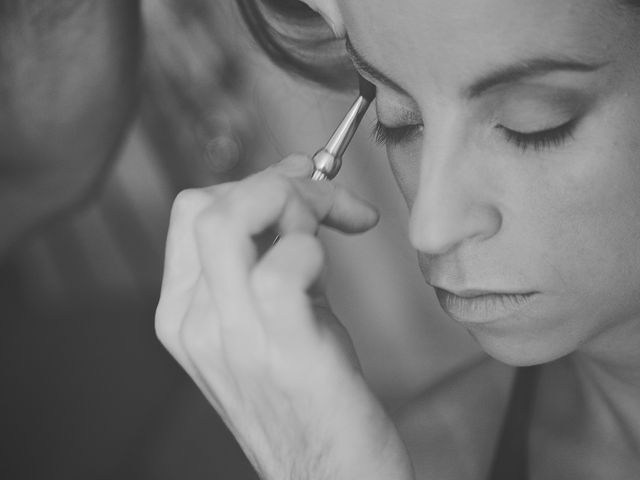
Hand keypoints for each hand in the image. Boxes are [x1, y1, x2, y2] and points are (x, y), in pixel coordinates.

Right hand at [155, 155, 413, 479]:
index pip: (194, 211)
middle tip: (328, 202)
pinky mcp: (284, 355)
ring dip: (296, 205)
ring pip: (230, 222)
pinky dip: (309, 249)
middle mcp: (197, 324)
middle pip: (207, 205)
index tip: (303, 184)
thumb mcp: (274, 319)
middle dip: (276, 183)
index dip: (252, 181)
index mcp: (186, 313)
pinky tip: (329, 270)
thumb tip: (297, 187)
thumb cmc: (310, 397)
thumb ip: (275, 255)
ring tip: (336, 231)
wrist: (329, 479)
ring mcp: (233, 340)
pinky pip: (279, 271)